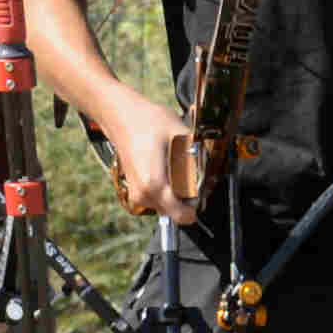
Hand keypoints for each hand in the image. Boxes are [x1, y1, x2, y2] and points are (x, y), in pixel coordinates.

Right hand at [101, 92, 208, 221]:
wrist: (122, 117)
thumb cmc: (148, 122)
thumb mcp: (181, 133)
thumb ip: (197, 157)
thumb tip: (210, 175)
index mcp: (154, 184)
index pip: (183, 215)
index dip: (197, 204)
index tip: (199, 186)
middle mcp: (144, 195)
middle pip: (177, 212)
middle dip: (188, 197)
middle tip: (188, 171)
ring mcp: (137, 196)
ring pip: (169, 207)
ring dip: (177, 193)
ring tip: (175, 166)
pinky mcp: (136, 193)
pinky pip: (160, 200)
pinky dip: (167, 190)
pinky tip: (166, 168)